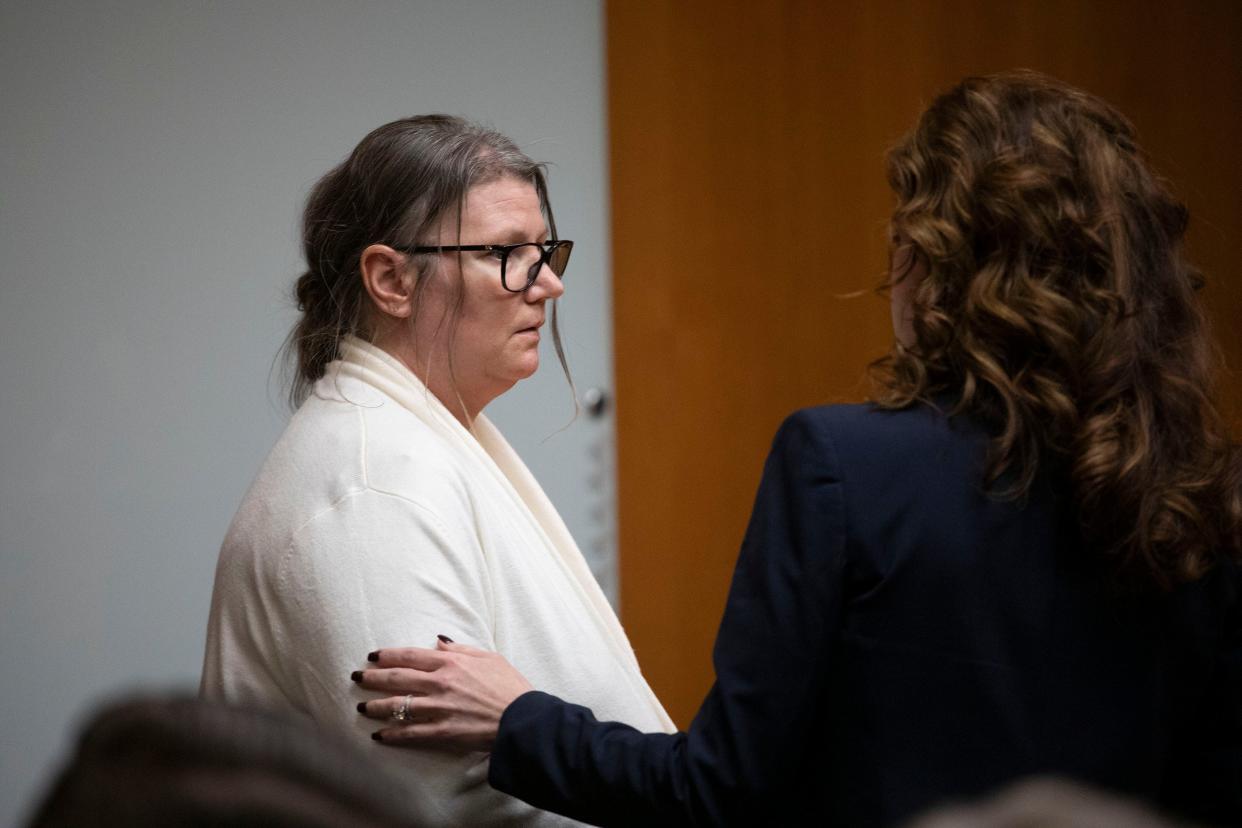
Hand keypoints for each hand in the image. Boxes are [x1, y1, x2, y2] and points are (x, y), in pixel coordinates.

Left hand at [353, 637, 533, 752]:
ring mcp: (439, 709)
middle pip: (397, 679)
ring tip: (362, 708)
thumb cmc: (510, 687)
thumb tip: (438, 642)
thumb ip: (460, 649)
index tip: (372, 656)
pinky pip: (411, 733)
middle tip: (356, 678)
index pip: (410, 656)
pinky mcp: (442, 732)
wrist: (522, 719)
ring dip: (376, 707)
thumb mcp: (489, 657)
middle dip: (373, 678)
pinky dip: (393, 734)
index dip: (388, 655)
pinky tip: (379, 735)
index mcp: (450, 663)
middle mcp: (440, 684)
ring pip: (398, 706)